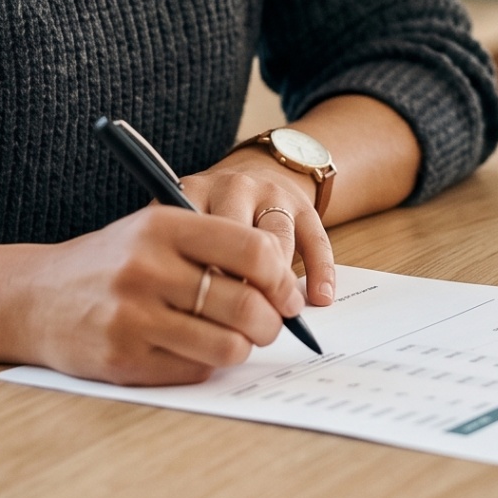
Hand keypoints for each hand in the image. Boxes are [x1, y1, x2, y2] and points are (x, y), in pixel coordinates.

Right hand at [0, 206, 300, 385]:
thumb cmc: (108, 263)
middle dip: (272, 321)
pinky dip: (208, 363)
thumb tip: (282, 281)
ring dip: (244, 347)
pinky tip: (196, 349)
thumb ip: (212, 245)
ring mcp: (132, 317)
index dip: (282, 276)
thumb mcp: (152, 230)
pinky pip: (195, 370)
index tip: (287, 291)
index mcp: (162, 225)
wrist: (31, 297)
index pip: (253, 249)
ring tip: (238, 339)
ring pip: (228, 345)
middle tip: (271, 323)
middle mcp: (146, 268)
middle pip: (247, 304)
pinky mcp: (123, 360)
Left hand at [183, 148, 336, 307]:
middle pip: (238, 240)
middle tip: (240, 326)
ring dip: (277, 283)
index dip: (201, 281)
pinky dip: (320, 270)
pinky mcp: (304, 206)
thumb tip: (180, 314)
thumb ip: (177, 254)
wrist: (254, 171)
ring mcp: (272, 194)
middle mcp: (234, 188)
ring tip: (276, 318)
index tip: (203, 317)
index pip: (194, 239)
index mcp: (196, 194)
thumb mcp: (183, 223)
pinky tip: (320, 297)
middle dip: (242, 287)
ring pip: (277, 239)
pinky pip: (314, 240)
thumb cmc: (210, 212)